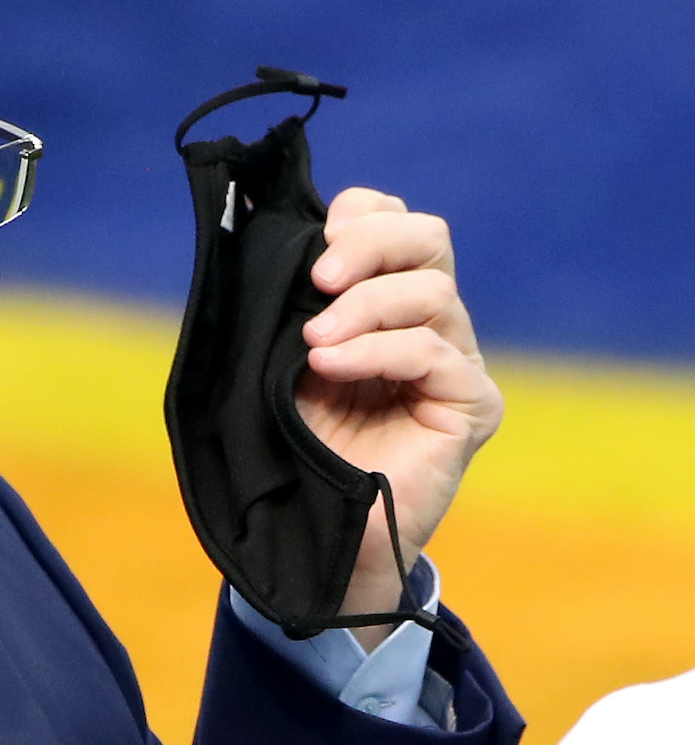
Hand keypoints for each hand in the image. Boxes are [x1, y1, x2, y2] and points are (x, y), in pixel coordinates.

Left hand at [297, 188, 502, 645]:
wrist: (314, 527)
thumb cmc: (291, 444)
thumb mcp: (275, 358)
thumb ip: (286, 304)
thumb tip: (275, 240)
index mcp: (383, 301)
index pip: (394, 222)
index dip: (359, 217)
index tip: (312, 241)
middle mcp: (427, 323)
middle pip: (427, 238)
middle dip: (369, 244)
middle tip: (318, 276)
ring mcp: (454, 362)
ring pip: (433, 291)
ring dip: (365, 306)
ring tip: (314, 344)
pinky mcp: (470, 405)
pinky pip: (435, 354)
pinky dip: (378, 351)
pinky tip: (331, 367)